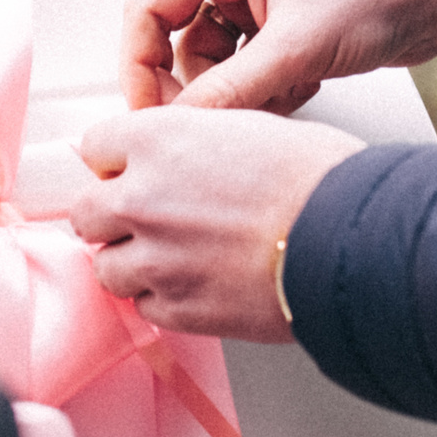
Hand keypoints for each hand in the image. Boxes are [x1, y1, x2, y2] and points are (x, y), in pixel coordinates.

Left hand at [71, 107, 365, 341]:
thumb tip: (176, 159)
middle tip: (151, 219)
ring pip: (107, 268)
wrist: (350, 241)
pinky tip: (200, 285)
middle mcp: (141, 197)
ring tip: (178, 259)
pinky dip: (164, 300)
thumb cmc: (319, 179)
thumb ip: (192, 143)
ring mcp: (153, 259)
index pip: (95, 147)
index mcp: (158, 140)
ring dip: (135, 264)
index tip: (133, 171)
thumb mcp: (247, 128)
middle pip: (87, 213)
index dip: (118, 161)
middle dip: (114, 217)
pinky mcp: (176, 309)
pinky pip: (144, 308)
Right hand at [120, 0, 436, 112]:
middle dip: (199, 83)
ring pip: (209, 61)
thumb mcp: (297, 48)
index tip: (147, 112)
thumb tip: (180, 126)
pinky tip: (302, 84)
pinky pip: (241, 69)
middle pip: (174, 37)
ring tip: (285, 89)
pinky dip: (264, 88)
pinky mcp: (272, 23)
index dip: (140, 64)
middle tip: (212, 118)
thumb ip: (230, 90)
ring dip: (240, 90)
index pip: (148, 6)